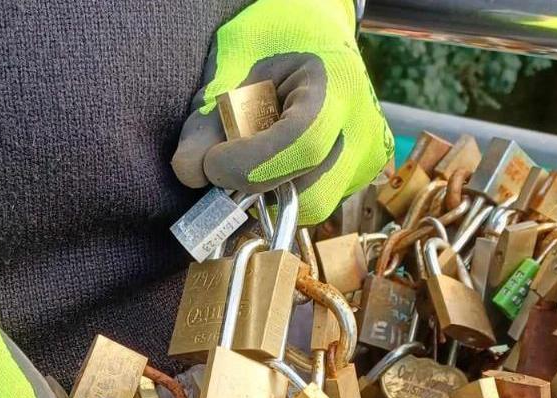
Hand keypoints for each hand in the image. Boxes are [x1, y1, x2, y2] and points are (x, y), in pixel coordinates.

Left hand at [172, 0, 392, 224]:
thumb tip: (190, 173)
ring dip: (269, 192)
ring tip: (252, 153)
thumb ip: (208, 121)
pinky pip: (316, 201)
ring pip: (312, 206)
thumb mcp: (231, 67)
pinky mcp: (359, 176)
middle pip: (310, 194)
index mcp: (335, 84)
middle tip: (225, 164)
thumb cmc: (272, 40)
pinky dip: (283, 188)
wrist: (314, 32)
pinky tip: (273, 156)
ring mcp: (367, 157)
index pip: (299, 147)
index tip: (210, 163)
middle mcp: (363, 129)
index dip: (247, 166)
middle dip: (255, 188)